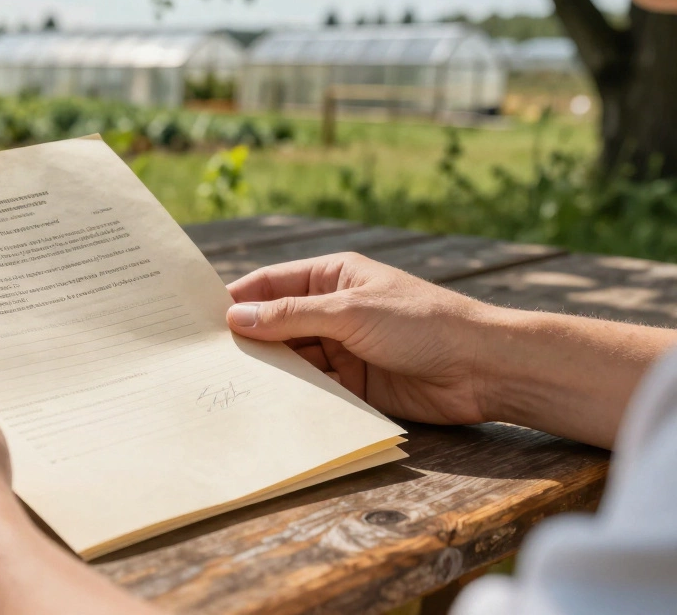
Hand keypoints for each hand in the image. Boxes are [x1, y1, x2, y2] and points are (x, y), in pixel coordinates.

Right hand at [226, 252, 492, 425]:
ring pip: (291, 358)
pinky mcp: (353, 384)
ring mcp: (342, 348)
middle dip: (246, 338)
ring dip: (267, 369)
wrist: (482, 369)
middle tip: (204, 360)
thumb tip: (235, 318)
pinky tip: (264, 403)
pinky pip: (312, 387)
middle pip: (276, 323)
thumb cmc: (421, 323)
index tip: (197, 320)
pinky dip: (291, 394)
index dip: (236, 299)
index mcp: (331, 276)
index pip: (270, 284)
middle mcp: (332, 310)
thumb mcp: (348, 311)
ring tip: (227, 384)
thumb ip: (290, 316)